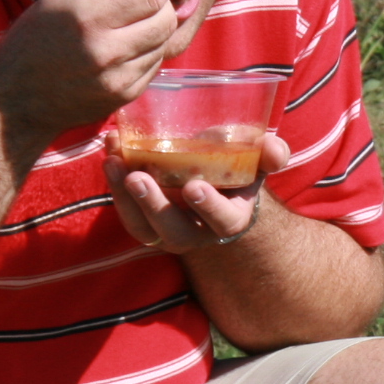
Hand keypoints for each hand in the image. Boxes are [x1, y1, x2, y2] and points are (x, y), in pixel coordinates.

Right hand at [0, 0, 182, 147]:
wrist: (16, 98)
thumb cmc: (35, 37)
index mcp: (88, 17)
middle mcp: (108, 50)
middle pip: (165, 19)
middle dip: (162, 2)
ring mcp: (119, 78)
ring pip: (164, 42)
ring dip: (155, 27)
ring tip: (128, 24)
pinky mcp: (125, 96)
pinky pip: (155, 65)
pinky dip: (148, 51)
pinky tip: (123, 47)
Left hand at [104, 130, 290, 253]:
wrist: (216, 184)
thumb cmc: (238, 170)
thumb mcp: (259, 160)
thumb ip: (271, 154)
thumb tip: (274, 150)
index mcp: (230, 220)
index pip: (222, 221)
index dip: (209, 207)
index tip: (194, 187)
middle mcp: (197, 234)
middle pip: (173, 231)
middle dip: (153, 205)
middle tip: (137, 177)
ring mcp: (166, 231)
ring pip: (141, 227)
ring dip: (123, 197)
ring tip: (112, 162)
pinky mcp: (142, 220)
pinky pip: (125, 212)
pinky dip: (113, 184)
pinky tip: (109, 154)